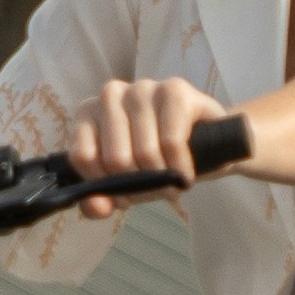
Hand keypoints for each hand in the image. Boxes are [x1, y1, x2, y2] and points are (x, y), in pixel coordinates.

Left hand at [67, 77, 242, 217]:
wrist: (211, 143)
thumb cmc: (158, 161)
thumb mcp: (125, 185)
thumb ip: (101, 201)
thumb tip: (95, 207)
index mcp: (88, 113)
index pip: (83, 157)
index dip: (106, 187)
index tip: (125, 196)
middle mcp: (110, 94)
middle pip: (116, 159)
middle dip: (140, 186)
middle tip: (157, 190)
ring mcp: (142, 88)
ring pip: (145, 152)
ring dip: (164, 181)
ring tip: (173, 182)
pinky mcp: (175, 90)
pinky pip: (171, 143)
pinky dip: (180, 169)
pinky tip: (186, 174)